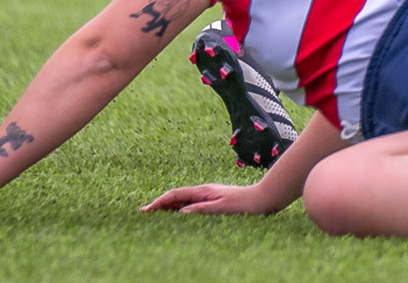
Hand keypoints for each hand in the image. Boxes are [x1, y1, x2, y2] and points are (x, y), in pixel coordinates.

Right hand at [141, 182, 281, 215]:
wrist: (263, 199)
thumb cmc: (243, 204)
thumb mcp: (220, 208)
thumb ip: (200, 209)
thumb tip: (180, 212)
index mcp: (203, 191)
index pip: (174, 195)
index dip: (158, 202)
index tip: (144, 211)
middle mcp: (204, 191)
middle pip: (176, 197)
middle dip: (160, 204)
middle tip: (145, 215)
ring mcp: (209, 195)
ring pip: (183, 201)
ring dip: (169, 207)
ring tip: (156, 216)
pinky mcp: (214, 201)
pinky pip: (192, 205)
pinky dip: (181, 210)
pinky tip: (179, 217)